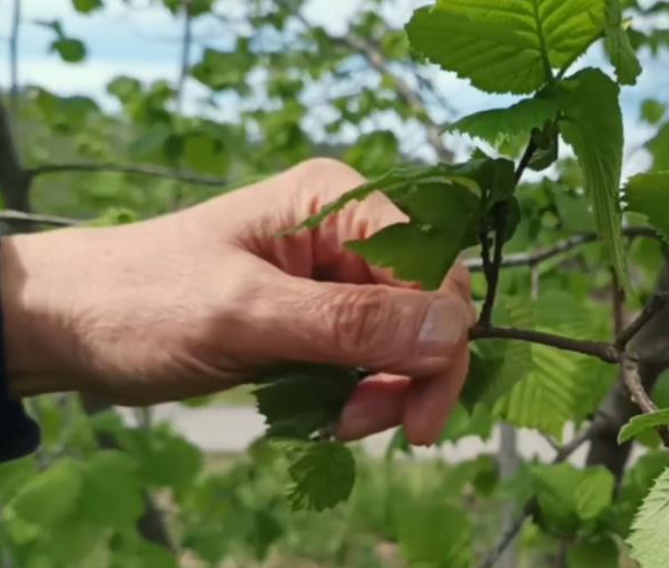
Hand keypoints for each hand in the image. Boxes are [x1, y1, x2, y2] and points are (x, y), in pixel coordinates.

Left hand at [1, 158, 474, 444]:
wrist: (72, 324)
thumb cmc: (144, 303)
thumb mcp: (246, 314)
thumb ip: (349, 322)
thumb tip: (451, 331)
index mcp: (340, 202)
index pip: (433, 268)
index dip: (440, 340)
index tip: (419, 413)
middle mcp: (351, 230)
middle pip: (429, 305)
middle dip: (414, 371)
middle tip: (380, 429)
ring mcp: (337, 273)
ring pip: (407, 338)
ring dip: (389, 389)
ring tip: (343, 425)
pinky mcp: (322, 314)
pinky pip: (373, 356)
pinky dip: (364, 392)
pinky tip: (334, 414)